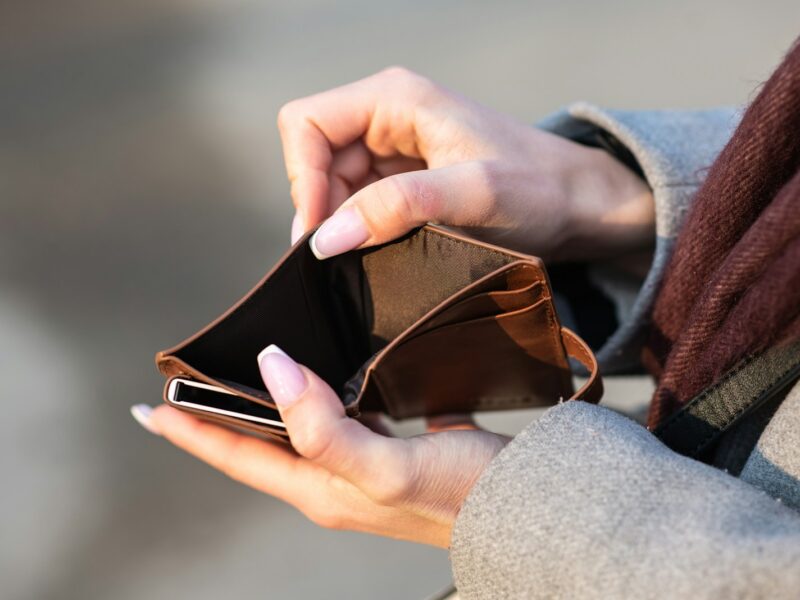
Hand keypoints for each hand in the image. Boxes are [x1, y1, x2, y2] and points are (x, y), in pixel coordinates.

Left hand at [133, 346, 508, 546]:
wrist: (526, 507)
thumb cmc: (460, 495)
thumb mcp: (385, 467)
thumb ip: (322, 427)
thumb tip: (272, 369)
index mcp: (320, 489)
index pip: (237, 457)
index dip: (190, 431)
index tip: (148, 405)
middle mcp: (333, 480)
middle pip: (259, 445)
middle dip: (218, 416)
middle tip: (187, 383)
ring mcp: (363, 466)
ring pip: (296, 428)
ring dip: (265, 404)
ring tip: (242, 375)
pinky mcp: (392, 447)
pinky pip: (340, 415)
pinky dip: (319, 393)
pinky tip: (327, 370)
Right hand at [279, 67, 653, 261]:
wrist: (580, 206)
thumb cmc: (540, 188)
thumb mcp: (473, 195)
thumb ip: (398, 207)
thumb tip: (328, 237)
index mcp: (395, 98)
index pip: (305, 124)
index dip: (302, 178)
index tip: (321, 233)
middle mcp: (387, 116)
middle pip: (313, 158)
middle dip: (320, 208)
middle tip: (340, 258)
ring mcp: (394, 149)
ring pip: (332, 186)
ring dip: (340, 224)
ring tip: (366, 258)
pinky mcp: (405, 180)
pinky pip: (358, 203)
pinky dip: (359, 231)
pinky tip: (379, 253)